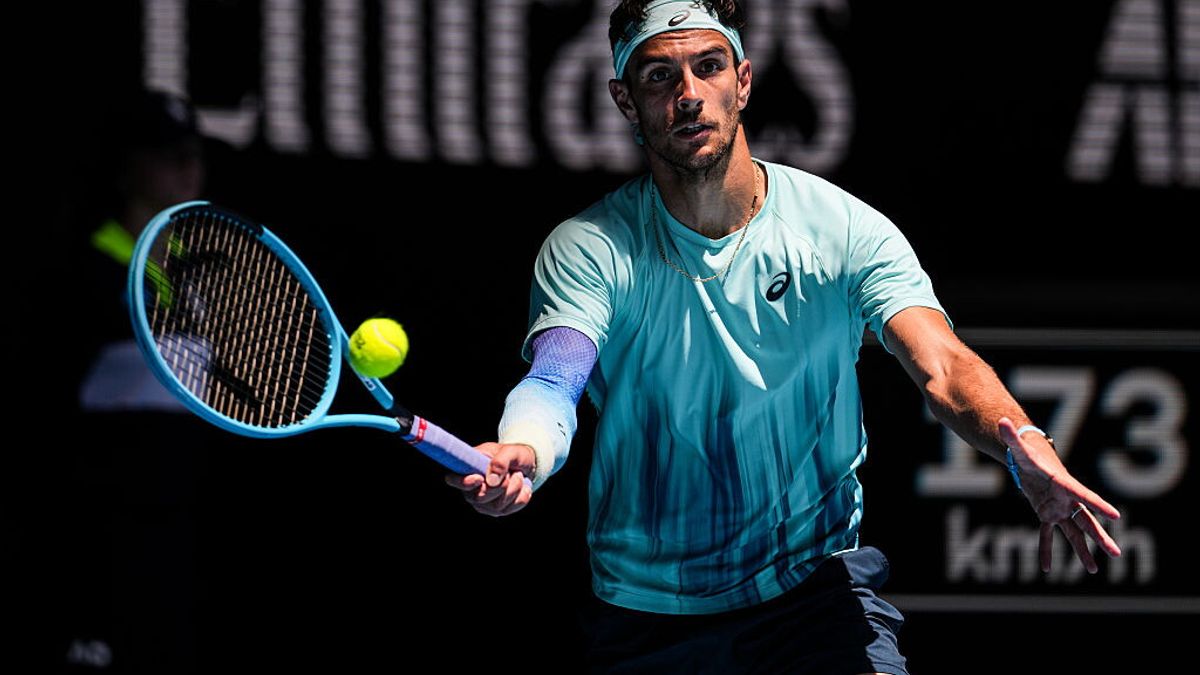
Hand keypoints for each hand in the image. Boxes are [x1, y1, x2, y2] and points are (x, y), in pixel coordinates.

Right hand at [444, 442, 534, 516]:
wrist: (527, 466)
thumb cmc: (514, 456)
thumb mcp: (511, 451)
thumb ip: (501, 461)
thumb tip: (492, 480)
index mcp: (469, 468)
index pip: (453, 479)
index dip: (463, 482)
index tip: (479, 478)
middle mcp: (471, 489)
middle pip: (480, 497)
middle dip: (501, 485)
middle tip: (511, 472)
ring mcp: (483, 503)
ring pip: (497, 505)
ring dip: (514, 488)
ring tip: (517, 475)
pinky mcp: (497, 511)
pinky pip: (510, 509)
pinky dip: (521, 496)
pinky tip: (522, 486)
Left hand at [998, 417, 1121, 572]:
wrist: (1031, 463)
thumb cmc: (1028, 455)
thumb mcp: (1018, 449)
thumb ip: (1011, 437)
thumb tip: (1001, 421)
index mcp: (1063, 484)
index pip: (1084, 495)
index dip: (1099, 505)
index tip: (1116, 516)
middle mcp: (1066, 500)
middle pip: (1085, 521)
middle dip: (1100, 537)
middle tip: (1116, 553)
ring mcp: (1058, 509)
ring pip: (1073, 533)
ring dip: (1082, 551)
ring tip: (1094, 570)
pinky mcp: (1047, 515)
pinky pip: (1048, 535)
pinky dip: (1046, 550)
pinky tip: (1046, 568)